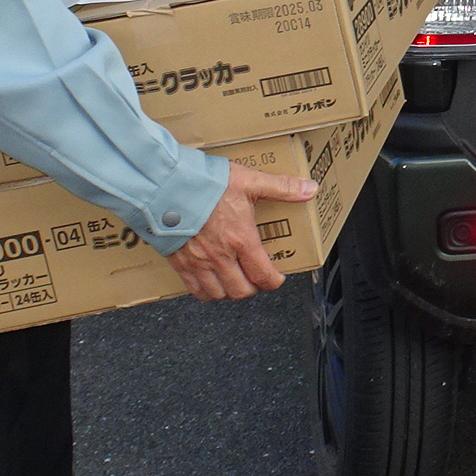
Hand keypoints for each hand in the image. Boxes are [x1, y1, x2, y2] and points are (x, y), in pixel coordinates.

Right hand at [165, 160, 316, 300]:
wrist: (166, 185)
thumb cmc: (206, 183)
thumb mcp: (249, 181)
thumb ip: (281, 187)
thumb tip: (310, 189)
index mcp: (241, 239)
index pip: (263, 275)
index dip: (274, 282)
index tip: (277, 278)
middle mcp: (220, 256)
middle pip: (241, 291)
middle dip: (252, 288)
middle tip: (256, 278)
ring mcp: (198, 262)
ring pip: (217, 294)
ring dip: (229, 291)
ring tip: (234, 280)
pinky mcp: (178, 262)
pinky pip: (193, 289)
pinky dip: (204, 291)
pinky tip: (209, 280)